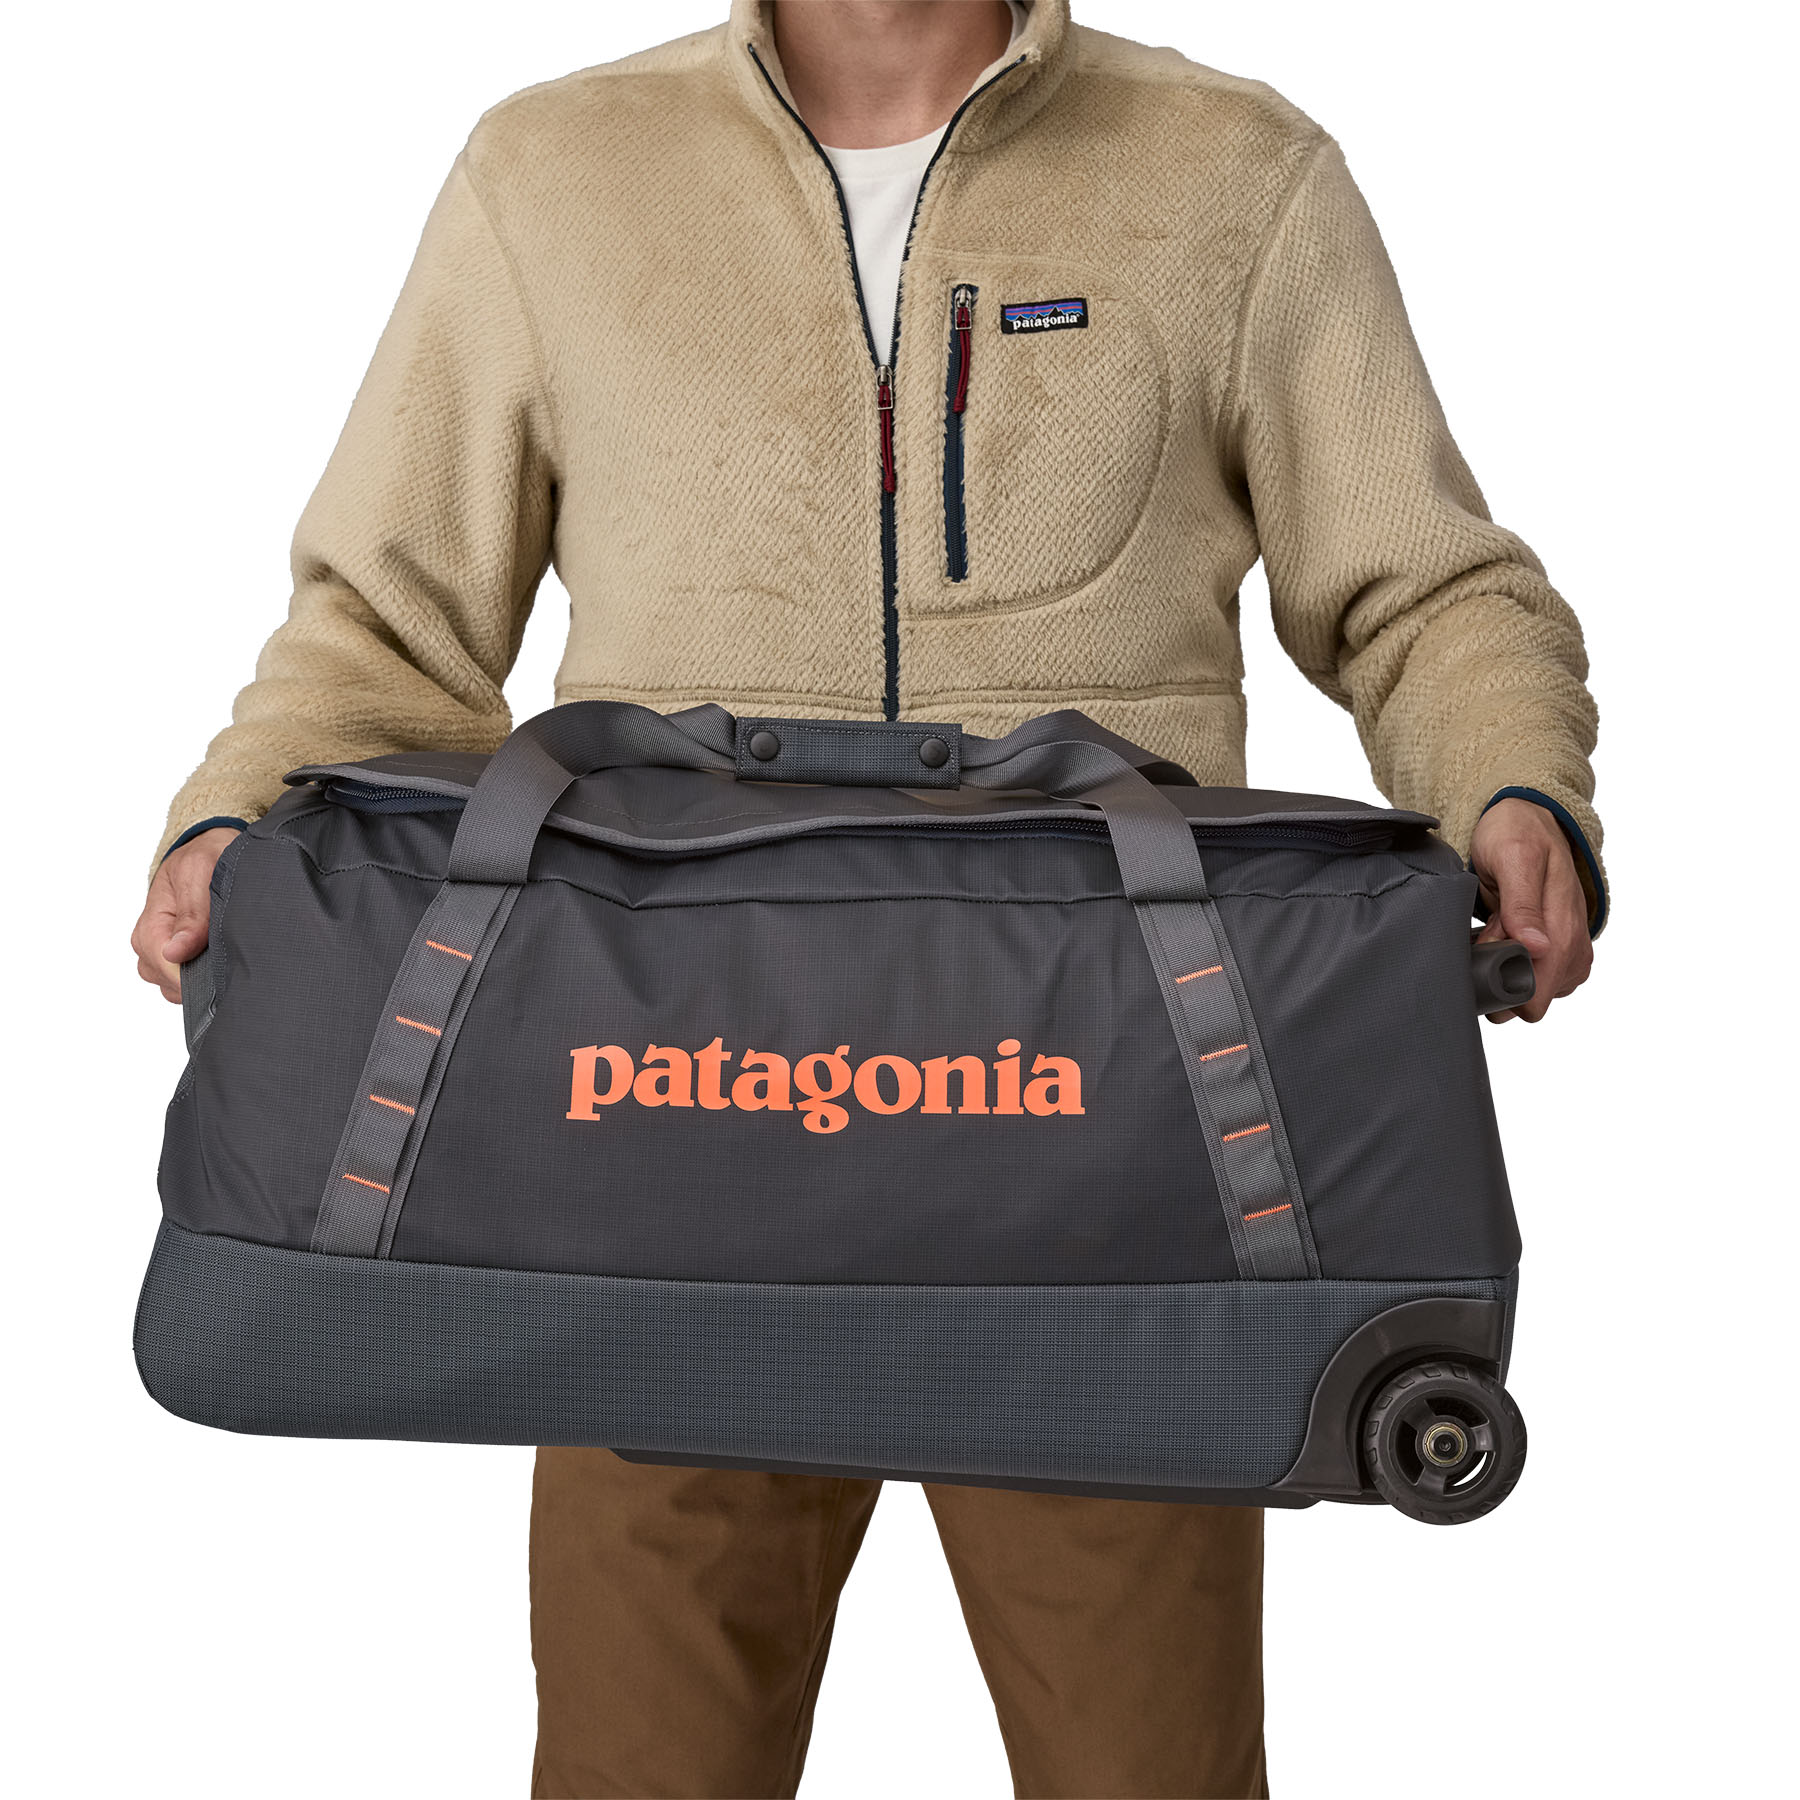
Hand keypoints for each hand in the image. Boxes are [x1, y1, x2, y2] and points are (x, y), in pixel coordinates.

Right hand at [132, 828, 240, 1002]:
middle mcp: (152, 945)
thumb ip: (192, 913)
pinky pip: (189, 985)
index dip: (191, 973)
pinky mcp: (181, 961)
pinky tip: (223, 962)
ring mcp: (165, 956)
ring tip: (228, 955)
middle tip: (231, 958)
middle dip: (200, 978)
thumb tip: (175, 952)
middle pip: (169, 982)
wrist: (210, 853)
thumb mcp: (199, 872)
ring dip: (204, 979)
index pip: (163, 964)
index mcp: (151, 925)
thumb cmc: (203, 859)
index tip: (220, 968)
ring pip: (178, 989)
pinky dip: (207, 979)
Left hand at [1469, 799, 1592, 1022]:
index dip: (1502, 990)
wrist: (1528, 817)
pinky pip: (1533, 974)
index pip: (1537, 997)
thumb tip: (1537, 948)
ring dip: (1504, 966)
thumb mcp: (1513, 859)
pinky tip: (1500, 934)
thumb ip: (1522, 905)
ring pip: (1530, 988)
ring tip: (1493, 928)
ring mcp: (1568, 952)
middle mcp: (1573, 948)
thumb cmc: (1518, 834)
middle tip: (1485, 934)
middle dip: (1500, 976)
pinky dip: (1511, 960)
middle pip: (1530, 998)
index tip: (1481, 962)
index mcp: (1564, 930)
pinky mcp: (1560, 950)